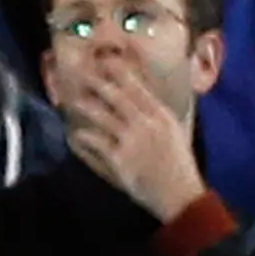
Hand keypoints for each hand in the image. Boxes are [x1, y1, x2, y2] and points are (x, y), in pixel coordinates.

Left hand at [69, 51, 206, 220]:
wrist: (180, 195)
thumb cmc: (179, 165)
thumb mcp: (174, 133)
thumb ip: (156, 116)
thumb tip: (140, 101)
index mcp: (162, 116)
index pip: (138, 88)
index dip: (121, 73)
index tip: (107, 60)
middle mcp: (146, 124)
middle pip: (118, 97)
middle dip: (98, 83)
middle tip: (82, 73)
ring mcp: (132, 142)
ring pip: (104, 117)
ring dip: (87, 107)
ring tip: (73, 100)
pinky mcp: (120, 160)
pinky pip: (97, 143)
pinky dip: (85, 137)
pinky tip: (76, 134)